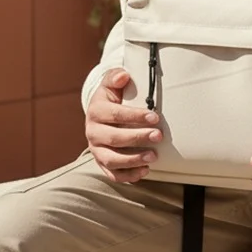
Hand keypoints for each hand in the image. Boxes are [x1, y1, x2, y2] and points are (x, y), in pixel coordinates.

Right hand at [84, 68, 162, 182]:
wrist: (101, 115)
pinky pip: (113, 174)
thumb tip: (123, 76)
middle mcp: (93, 132)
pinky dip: (128, 175)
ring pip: (111, 160)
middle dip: (138, 138)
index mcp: (95, 111)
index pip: (115, 115)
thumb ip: (115, 77)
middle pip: (114, 138)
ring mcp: (96, 150)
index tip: (155, 117)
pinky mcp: (102, 163)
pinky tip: (145, 171)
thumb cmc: (111, 98)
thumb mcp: (111, 84)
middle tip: (158, 136)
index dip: (135, 117)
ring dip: (133, 160)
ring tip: (153, 156)